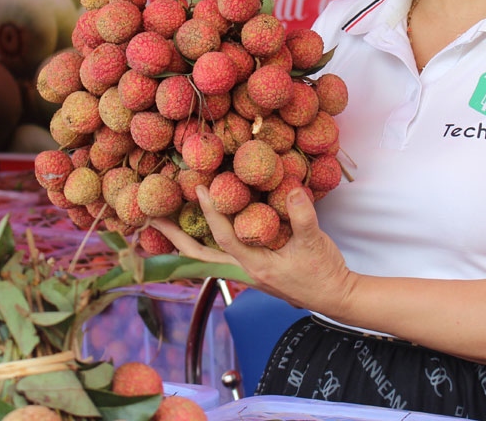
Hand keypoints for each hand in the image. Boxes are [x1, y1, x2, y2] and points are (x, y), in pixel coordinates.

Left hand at [151, 185, 355, 316]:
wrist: (334, 296)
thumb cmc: (323, 272)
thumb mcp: (315, 241)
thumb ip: (302, 215)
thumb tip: (292, 188)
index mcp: (255, 266)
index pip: (224, 237)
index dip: (210, 213)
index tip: (197, 189)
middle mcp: (243, 272)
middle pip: (198, 257)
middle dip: (174, 238)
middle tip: (151, 219)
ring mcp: (244, 273)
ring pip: (205, 259)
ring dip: (183, 242)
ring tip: (164, 225)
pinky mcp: (251, 271)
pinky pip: (217, 257)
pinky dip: (202, 245)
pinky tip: (197, 233)